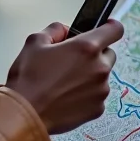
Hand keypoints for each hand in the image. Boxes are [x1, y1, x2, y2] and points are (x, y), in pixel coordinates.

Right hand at [5, 20, 123, 135]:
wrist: (24, 114)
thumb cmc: (28, 79)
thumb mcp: (35, 42)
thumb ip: (55, 30)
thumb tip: (64, 30)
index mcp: (86, 47)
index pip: (115, 30)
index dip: (110, 26)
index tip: (106, 27)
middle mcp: (99, 68)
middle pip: (109, 53)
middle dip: (95, 54)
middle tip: (73, 59)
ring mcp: (101, 90)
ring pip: (102, 76)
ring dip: (90, 75)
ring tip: (65, 81)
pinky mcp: (97, 109)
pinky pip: (97, 95)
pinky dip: (87, 94)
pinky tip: (67, 95)